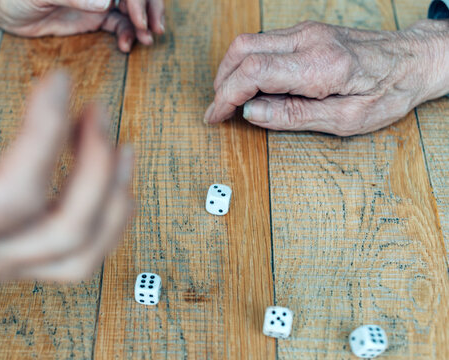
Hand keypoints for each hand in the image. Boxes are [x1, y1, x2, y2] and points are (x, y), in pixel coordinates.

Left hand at [0, 0, 164, 52]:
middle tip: (153, 30)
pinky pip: (120, 24)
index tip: (139, 19)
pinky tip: (127, 45)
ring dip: (141, 23)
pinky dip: (128, 33)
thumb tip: (106, 2)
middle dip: (149, 8)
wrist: (2, 11)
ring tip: (144, 41)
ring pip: (131, 8)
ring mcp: (98, 0)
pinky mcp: (95, 17)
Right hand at [0, 72, 133, 281]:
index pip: (15, 191)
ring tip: (124, 148)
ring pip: (83, 254)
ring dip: (114, 198)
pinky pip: (81, 258)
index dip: (46, 133)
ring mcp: (7, 266)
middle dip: (95, 165)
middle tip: (97, 110)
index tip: (59, 82)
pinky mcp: (23, 262)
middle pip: (66, 228)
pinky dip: (110, 222)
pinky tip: (118, 185)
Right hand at [205, 20, 448, 135]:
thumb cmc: (387, 92)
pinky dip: (247, 64)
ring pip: (249, 43)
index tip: (215, 115)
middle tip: (218, 110)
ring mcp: (306, 32)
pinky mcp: (306, 32)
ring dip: (231, 71)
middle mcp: (309, 40)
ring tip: (230, 99)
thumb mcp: (345, 120)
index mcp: (321, 66)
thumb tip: (251, 112)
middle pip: (243, 50)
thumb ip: (294, 116)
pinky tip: (251, 85)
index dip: (226, 95)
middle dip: (221, 82)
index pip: (254, 72)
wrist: (414, 60)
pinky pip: (264, 43)